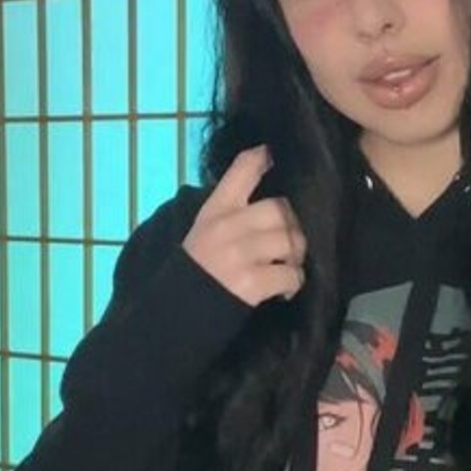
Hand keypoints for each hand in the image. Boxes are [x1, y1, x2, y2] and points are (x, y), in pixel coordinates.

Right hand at [182, 145, 307, 307]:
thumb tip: (274, 203)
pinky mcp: (252, 282)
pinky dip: (293, 283)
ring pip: (291, 241)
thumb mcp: (204, 231)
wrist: (175, 314)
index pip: (242, 170)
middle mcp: (227, 227)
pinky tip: (283, 290)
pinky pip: (291, 275)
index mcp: (215, 210)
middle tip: (289, 243)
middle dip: (293, 227)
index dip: (263, 158)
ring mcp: (240, 254)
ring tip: (286, 267)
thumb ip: (232, 212)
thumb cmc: (196, 270)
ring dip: (296, 257)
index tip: (274, 156)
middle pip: (280, 209)